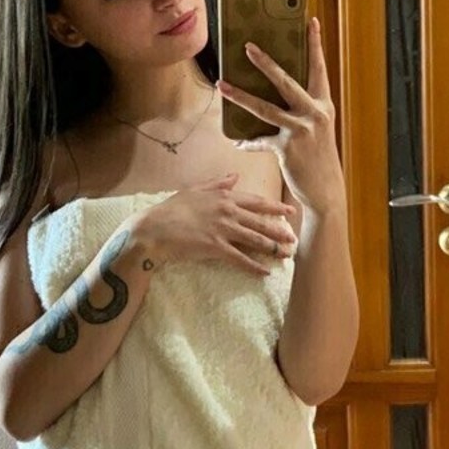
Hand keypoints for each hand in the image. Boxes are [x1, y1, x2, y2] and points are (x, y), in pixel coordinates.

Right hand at [134, 171, 297, 277]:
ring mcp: (223, 230)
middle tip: (294, 238)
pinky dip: (253, 267)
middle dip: (279, 231)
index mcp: (224, 197)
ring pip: (254, 240)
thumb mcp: (195, 191)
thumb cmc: (172, 209)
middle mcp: (228, 212)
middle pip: (260, 222)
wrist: (154, 228)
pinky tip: (264, 272)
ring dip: (272, 248)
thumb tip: (234, 176)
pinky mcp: (216, 248)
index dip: (275, 207)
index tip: (290, 211)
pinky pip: (240, 259)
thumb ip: (218, 184)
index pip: (256, 202)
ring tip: (286, 255)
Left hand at [216, 16, 346, 214]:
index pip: (319, 68)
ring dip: (240, 96)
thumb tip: (275, 95)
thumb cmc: (318, 158)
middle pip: (286, 81)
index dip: (314, 44)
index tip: (309, 21)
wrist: (325, 191)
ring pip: (264, 108)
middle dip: (265, 62)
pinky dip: (248, 142)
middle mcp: (314, 113)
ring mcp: (301, 130)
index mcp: (323, 105)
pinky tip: (238, 142)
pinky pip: (260, 140)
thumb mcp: (317, 130)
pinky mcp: (287, 148)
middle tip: (248, 46)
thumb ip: (302, 111)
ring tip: (222, 85)